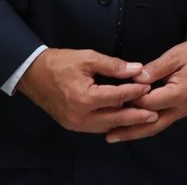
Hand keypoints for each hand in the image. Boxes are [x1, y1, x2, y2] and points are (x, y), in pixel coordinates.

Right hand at [17, 47, 156, 132]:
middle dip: (136, 116)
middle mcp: (80, 115)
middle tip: (154, 113)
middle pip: (115, 118)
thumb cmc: (60, 63)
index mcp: (85, 98)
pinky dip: (110, 123)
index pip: (118, 97)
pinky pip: (95, 127)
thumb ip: (114, 66)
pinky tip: (122, 119)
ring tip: (143, 118)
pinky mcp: (71, 124)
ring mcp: (74, 123)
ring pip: (106, 126)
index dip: (135, 91)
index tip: (149, 86)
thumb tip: (137, 69)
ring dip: (124, 122)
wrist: (32, 74)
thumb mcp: (89, 58)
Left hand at [104, 37, 186, 142]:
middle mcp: (181, 107)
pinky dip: (146, 126)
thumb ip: (156, 68)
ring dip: (136, 133)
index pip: (148, 102)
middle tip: (108, 136)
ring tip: (115, 136)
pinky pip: (161, 122)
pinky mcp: (181, 109)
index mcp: (180, 93)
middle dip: (129, 130)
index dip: (130, 100)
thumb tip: (136, 79)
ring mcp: (182, 111)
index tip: (113, 98)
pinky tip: (133, 127)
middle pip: (151, 123)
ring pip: (156, 126)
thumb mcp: (175, 55)